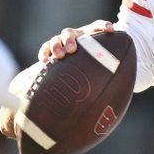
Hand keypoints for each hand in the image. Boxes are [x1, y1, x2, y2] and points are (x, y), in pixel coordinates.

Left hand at [0, 20, 114, 139]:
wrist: (107, 64)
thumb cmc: (88, 82)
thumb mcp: (76, 91)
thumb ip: (65, 102)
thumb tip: (46, 128)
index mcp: (60, 55)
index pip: (48, 48)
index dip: (45, 52)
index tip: (44, 60)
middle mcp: (69, 45)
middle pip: (57, 39)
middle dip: (56, 45)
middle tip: (61, 55)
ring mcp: (82, 37)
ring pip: (72, 32)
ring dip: (70, 38)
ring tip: (74, 48)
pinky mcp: (97, 33)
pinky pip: (99, 26)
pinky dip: (102, 26)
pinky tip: (109, 30)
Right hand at [38, 20, 113, 61]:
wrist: (77, 62)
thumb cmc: (92, 60)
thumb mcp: (101, 58)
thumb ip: (110, 59)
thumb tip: (125, 67)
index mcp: (88, 34)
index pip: (97, 26)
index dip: (104, 26)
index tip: (111, 30)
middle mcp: (74, 36)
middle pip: (70, 33)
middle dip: (69, 40)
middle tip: (72, 50)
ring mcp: (61, 41)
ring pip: (56, 39)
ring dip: (56, 46)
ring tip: (59, 56)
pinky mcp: (51, 49)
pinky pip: (45, 48)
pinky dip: (44, 52)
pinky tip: (44, 60)